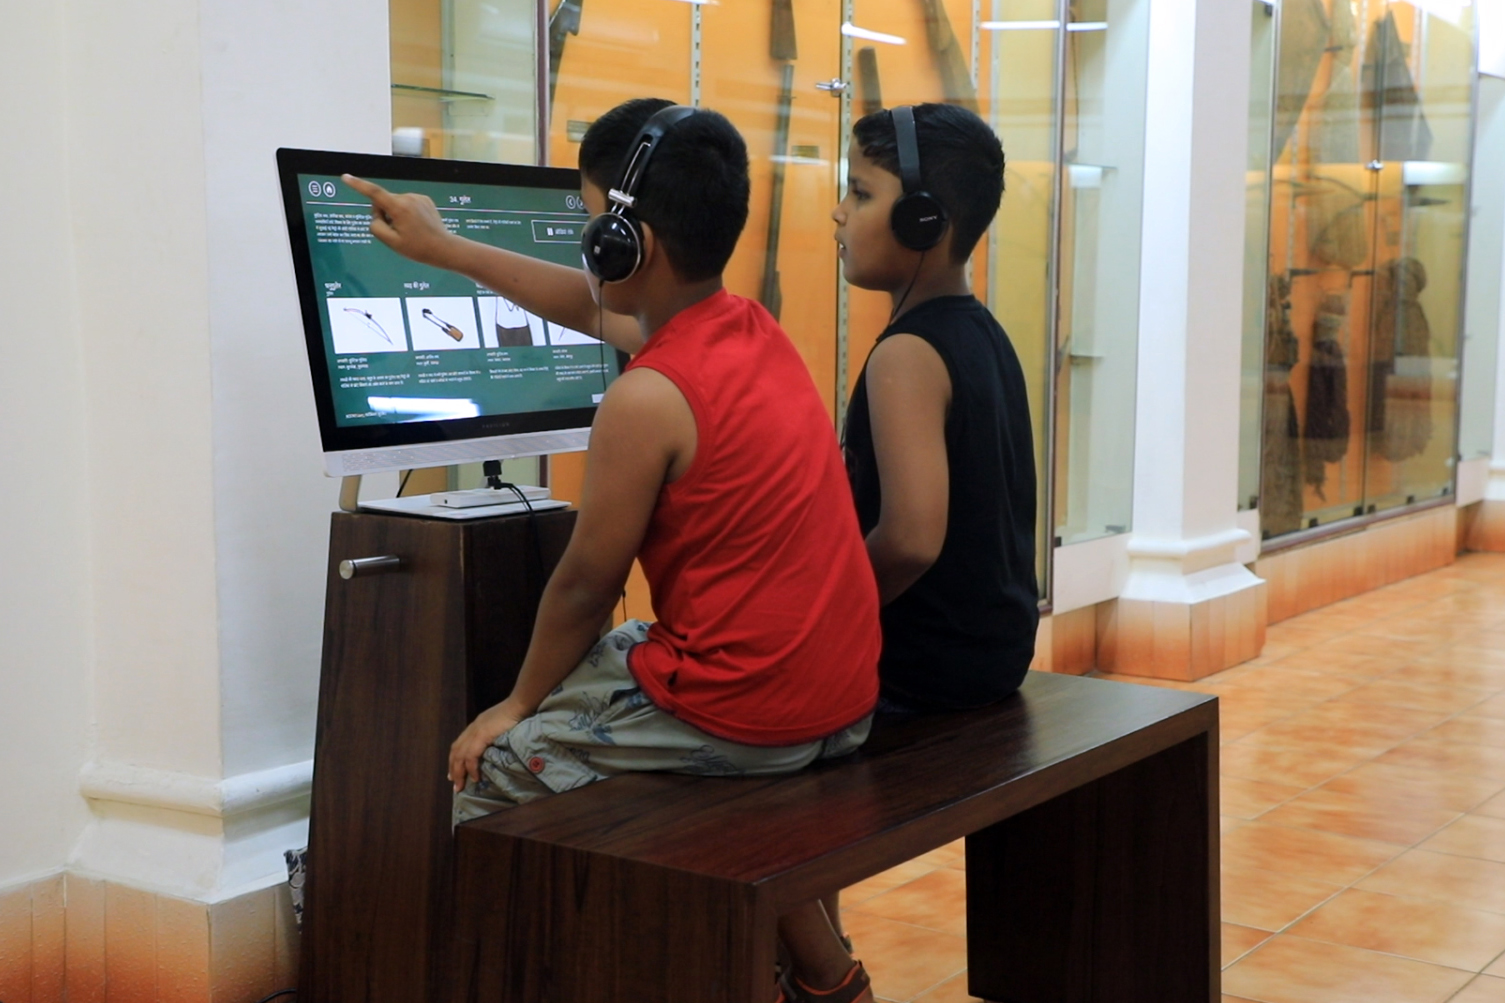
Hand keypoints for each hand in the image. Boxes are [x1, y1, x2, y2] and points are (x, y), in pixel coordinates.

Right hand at [343, 174, 459, 267]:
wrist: (444, 248)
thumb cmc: (418, 248)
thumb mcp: (391, 242)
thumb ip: (376, 226)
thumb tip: (376, 215)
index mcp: (399, 207)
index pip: (373, 193)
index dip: (357, 185)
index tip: (346, 177)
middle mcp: (408, 198)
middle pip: (384, 201)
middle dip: (384, 214)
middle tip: (397, 232)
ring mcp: (417, 197)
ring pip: (395, 203)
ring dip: (396, 215)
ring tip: (409, 230)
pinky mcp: (424, 200)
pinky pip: (406, 204)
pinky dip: (406, 213)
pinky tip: (416, 225)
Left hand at [448, 699, 528, 791]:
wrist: (519, 705)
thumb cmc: (515, 714)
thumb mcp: (500, 726)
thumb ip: (493, 735)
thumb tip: (493, 750)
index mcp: (476, 726)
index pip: (459, 745)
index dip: (455, 760)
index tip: (454, 773)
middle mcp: (472, 729)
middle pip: (456, 751)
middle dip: (453, 769)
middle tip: (455, 784)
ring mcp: (475, 731)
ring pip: (460, 755)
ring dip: (459, 772)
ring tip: (460, 786)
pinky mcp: (481, 735)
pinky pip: (471, 755)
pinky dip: (471, 768)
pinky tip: (475, 778)